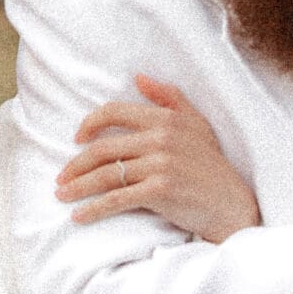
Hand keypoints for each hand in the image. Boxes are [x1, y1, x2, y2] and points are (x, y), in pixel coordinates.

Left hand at [56, 74, 260, 242]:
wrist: (232, 204)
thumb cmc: (212, 165)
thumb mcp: (197, 124)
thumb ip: (169, 97)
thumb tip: (139, 77)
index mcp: (166, 118)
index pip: (114, 112)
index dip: (89, 124)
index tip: (76, 139)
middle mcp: (161, 138)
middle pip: (103, 148)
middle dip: (75, 165)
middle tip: (60, 178)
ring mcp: (161, 164)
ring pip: (106, 174)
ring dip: (78, 187)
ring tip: (61, 195)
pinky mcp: (160, 191)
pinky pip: (117, 198)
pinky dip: (94, 208)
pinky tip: (79, 216)